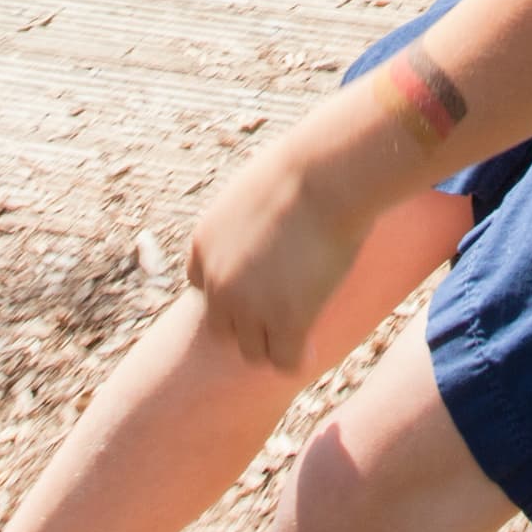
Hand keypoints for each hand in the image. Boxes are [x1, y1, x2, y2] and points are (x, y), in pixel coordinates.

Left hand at [185, 132, 370, 372]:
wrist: (327, 176)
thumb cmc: (304, 170)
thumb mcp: (257, 189)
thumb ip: (250, 216)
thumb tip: (268, 224)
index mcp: (204, 245)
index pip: (204, 287)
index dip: (234, 289)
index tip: (262, 286)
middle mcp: (217, 281)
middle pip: (223, 326)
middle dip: (249, 322)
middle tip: (282, 313)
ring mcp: (247, 306)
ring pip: (252, 349)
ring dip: (272, 342)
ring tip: (299, 334)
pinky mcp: (284, 321)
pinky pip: (284, 361)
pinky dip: (297, 359)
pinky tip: (312, 348)